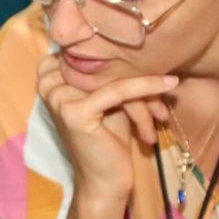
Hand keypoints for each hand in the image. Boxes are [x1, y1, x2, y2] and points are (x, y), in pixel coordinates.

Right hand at [37, 55, 176, 208]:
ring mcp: (58, 97)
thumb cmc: (109, 140)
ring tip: (167, 97)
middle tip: (166, 83)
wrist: (105, 182)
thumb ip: (108, 70)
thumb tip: (138, 36)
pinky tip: (170, 83)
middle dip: (137, 72)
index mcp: (50, 75)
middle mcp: (48, 83)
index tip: (151, 58)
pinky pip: (118, 90)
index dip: (121, 54)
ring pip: (114, 76)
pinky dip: (147, 86)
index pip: (90, 49)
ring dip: (146, 87)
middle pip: (103, 63)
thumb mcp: (109, 97)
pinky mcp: (74, 112)